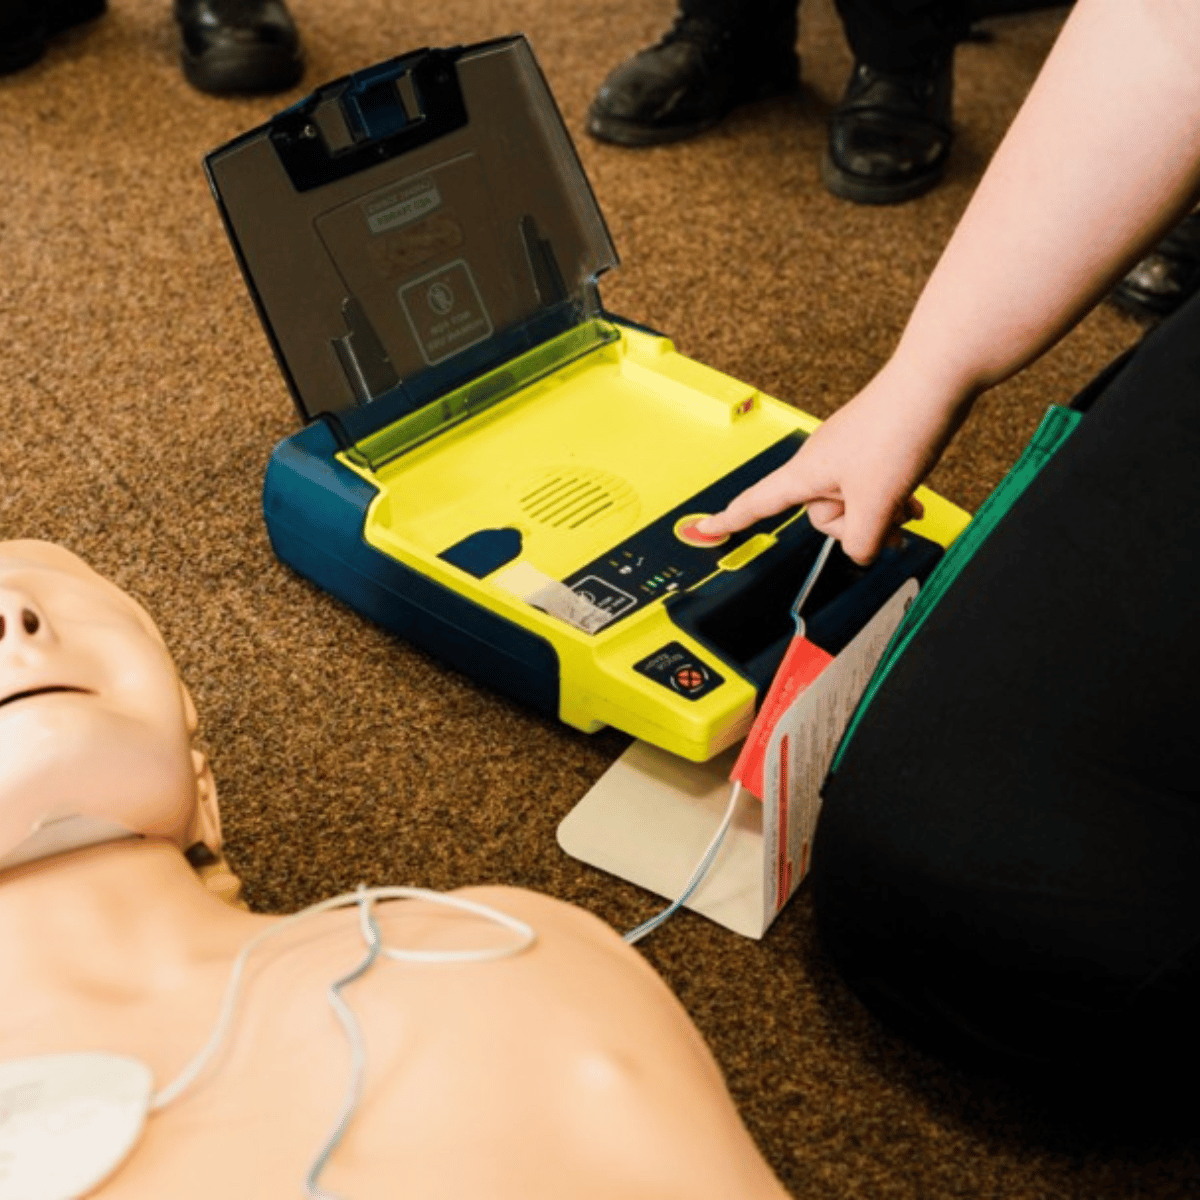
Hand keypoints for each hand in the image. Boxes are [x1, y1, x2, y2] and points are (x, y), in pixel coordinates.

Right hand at [696, 364, 968, 563]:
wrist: (934, 381)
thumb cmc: (897, 431)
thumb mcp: (876, 502)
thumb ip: (862, 541)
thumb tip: (861, 552)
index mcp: (805, 473)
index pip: (757, 504)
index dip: (730, 521)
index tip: (706, 530)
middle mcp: (819, 462)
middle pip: (823, 515)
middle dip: (857, 524)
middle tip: (889, 514)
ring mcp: (846, 453)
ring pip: (854, 503)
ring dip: (880, 512)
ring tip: (907, 503)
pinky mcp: (870, 447)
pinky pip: (871, 486)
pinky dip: (889, 498)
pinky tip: (913, 497)